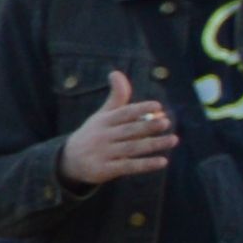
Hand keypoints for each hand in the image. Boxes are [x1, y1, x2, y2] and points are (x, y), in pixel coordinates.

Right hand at [57, 69, 173, 184]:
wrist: (69, 161)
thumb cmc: (93, 134)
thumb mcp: (101, 116)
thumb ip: (116, 97)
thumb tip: (116, 72)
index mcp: (103, 121)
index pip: (122, 113)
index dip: (140, 109)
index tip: (157, 106)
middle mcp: (102, 136)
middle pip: (128, 130)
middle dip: (148, 126)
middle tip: (167, 122)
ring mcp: (103, 154)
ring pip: (132, 148)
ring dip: (154, 144)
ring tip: (173, 139)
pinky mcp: (106, 170)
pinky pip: (128, 167)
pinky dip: (146, 164)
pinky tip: (163, 161)